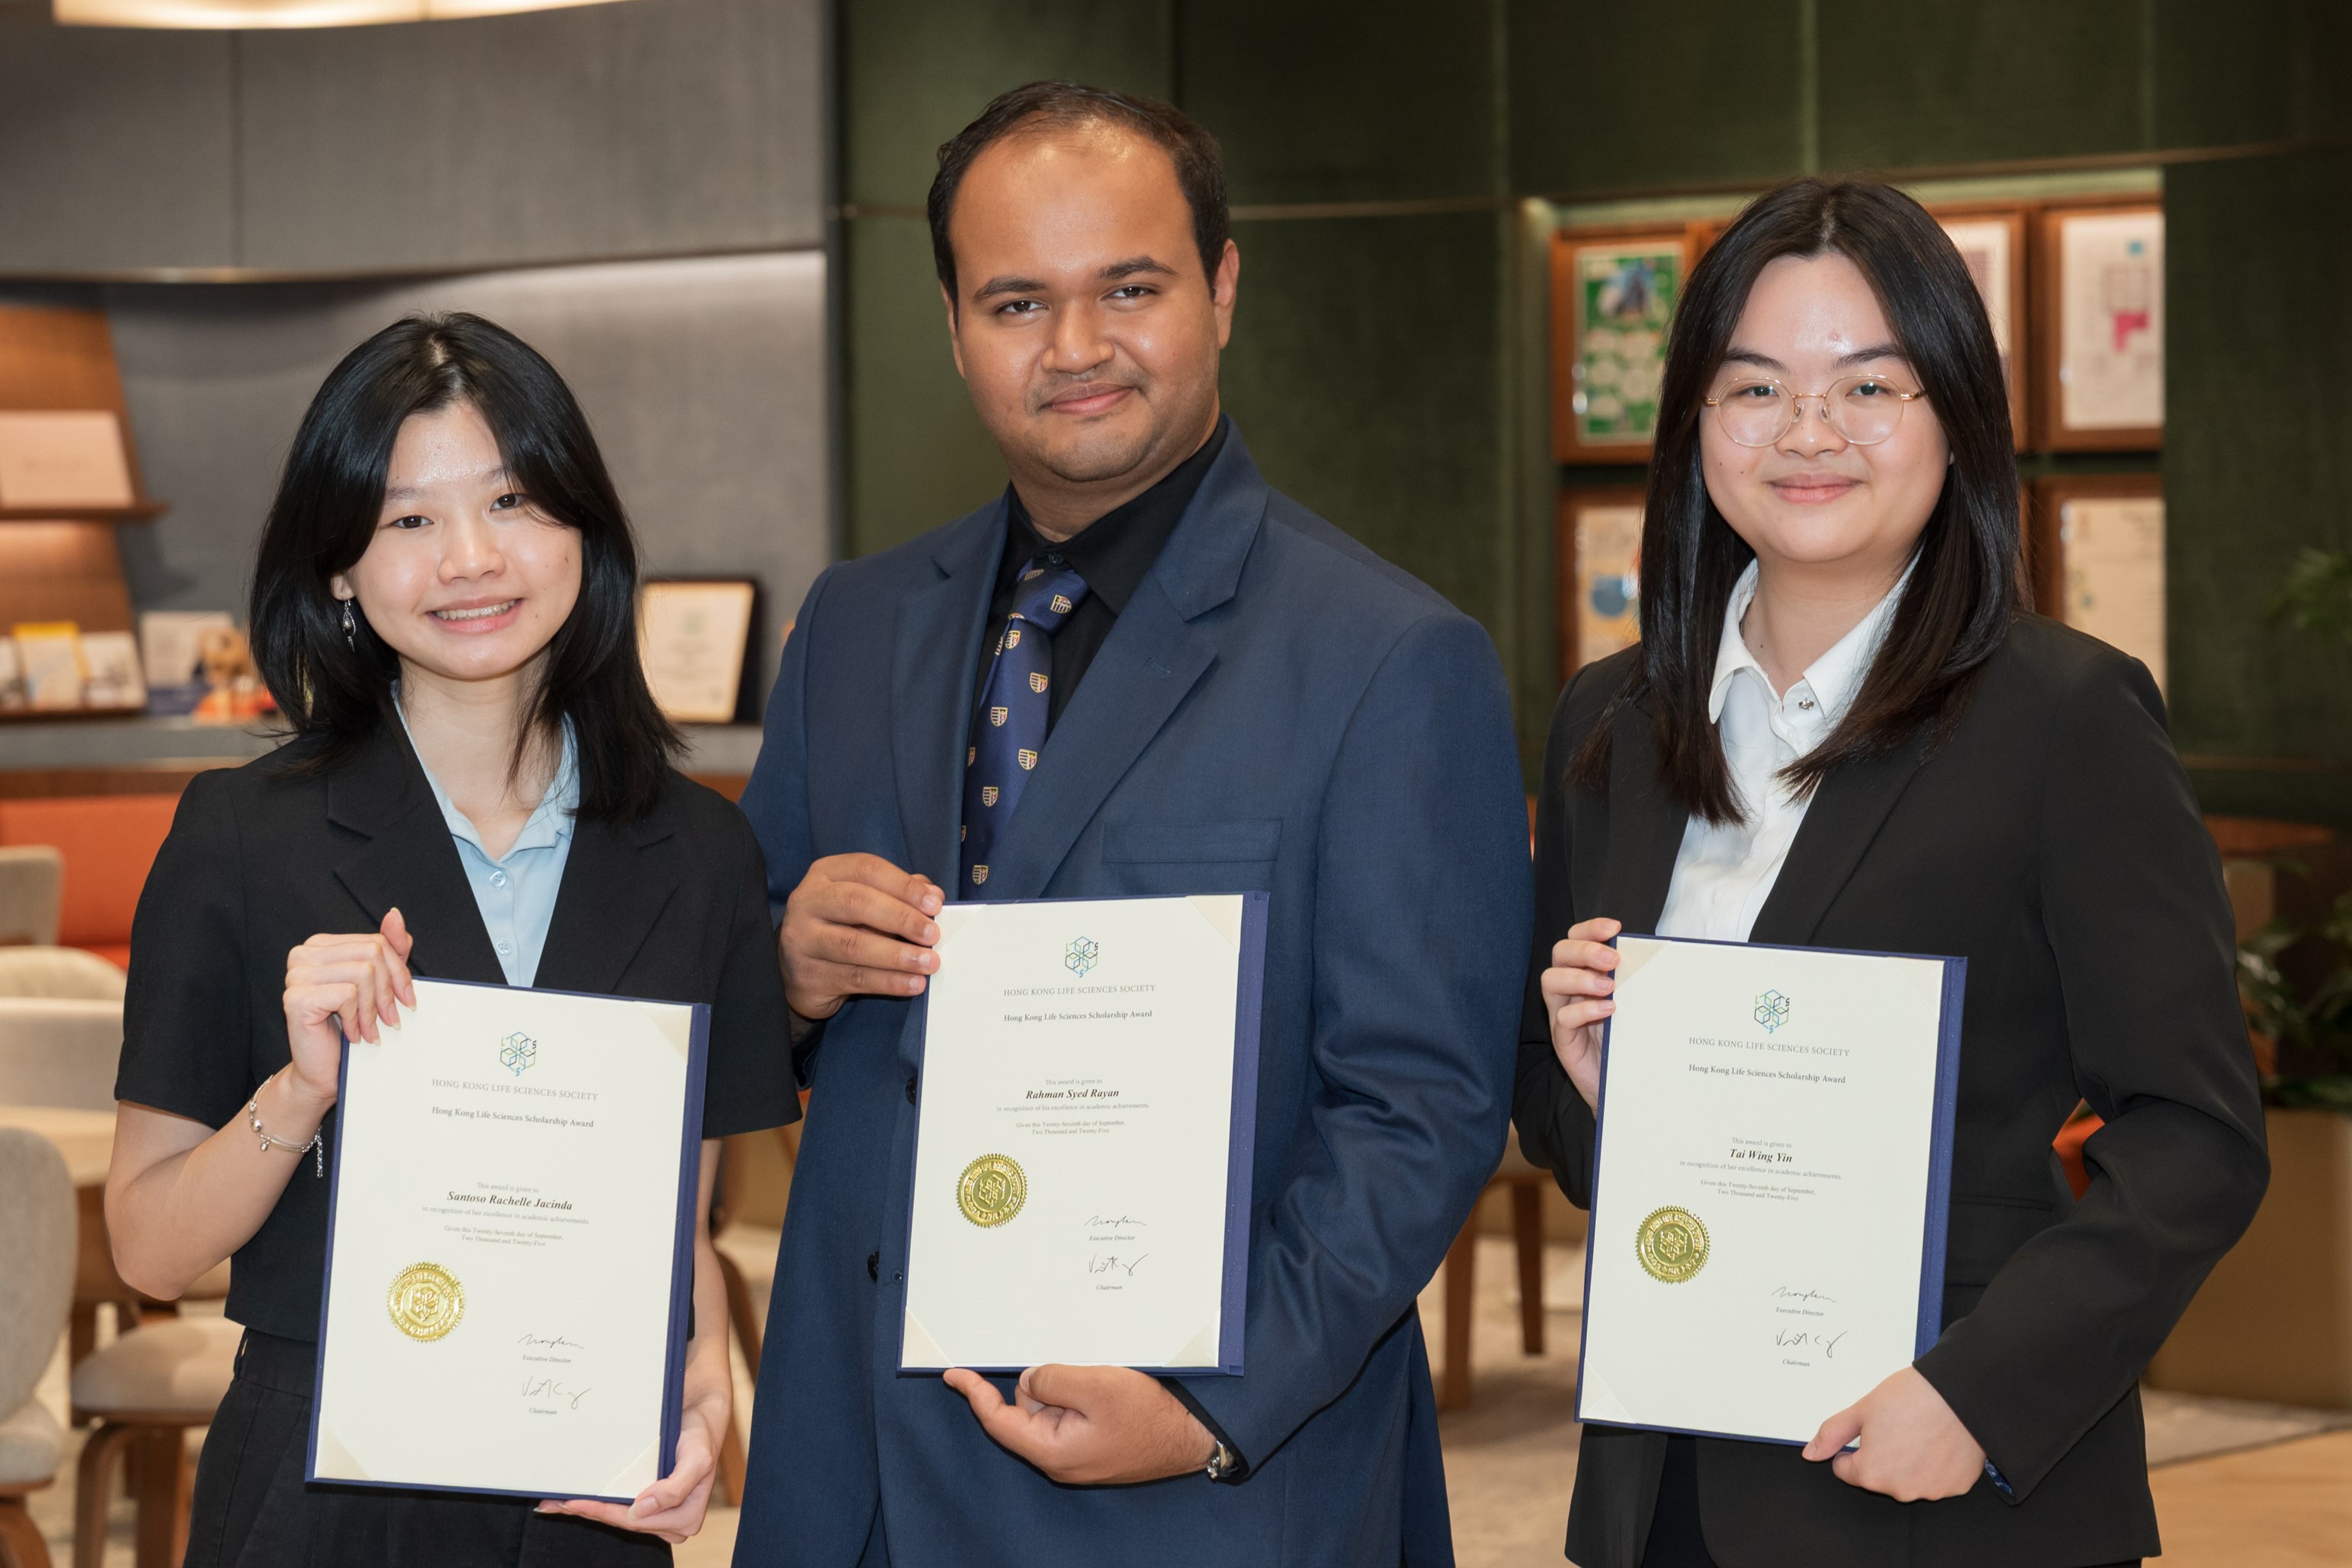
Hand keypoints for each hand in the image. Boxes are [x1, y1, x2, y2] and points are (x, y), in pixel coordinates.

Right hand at [281, 908, 415, 1103]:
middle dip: (389, 990)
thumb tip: (394, 914)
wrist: (323, 1070)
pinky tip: (352, 1034)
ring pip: (363, 973)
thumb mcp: (378, 984)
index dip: (399, 972)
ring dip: (373, 1009)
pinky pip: (348, 994)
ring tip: (370, 1029)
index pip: (376, 941)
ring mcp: (296, 975)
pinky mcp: (296, 998)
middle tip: (390, 1019)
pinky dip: (357, 1017)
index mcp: (321, 945)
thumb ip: (388, 949)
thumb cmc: (349, 1027)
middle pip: (372, 953)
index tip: (406, 999)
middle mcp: (303, 954)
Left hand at [539, 1392, 719, 1542]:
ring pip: (617, 1516)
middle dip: (590, 1513)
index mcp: (685, 1518)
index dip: (604, 1513)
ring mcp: (659, 1513)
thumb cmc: (700, 1436)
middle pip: (622, 1521)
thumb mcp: (696, 1459)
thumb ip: (675, 1488)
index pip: (635, 1521)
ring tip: (558, 1503)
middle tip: (557, 1504)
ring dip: (589, 1510)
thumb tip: (641, 1509)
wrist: (701, 1416)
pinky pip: (620, 1507)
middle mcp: (671, 1521)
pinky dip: (597, 1503)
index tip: (577, 1503)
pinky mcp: (649, 1502)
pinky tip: (576, 1500)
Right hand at [779, 853, 943, 1020]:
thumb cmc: (843, 926)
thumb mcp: (867, 901)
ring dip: (897, 955)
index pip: (867, 869)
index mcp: (825, 874)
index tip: (935, 903)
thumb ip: (899, 893)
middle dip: (901, 918)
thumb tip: (934, 894)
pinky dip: (888, 982)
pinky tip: (912, 983)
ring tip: (928, 963)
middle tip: (932, 935)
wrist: (803, 971)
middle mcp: (807, 901)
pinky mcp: (807, 975)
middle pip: (857, 902)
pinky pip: (854, 978)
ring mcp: (801, 939)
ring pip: (854, 945)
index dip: (903, 885)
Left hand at [942, 1364, 1217, 1484]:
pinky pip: (1071, 1410)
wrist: (1192, 1437)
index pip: (999, 1421)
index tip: (953, 1374)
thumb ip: (1052, 1379)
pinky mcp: (1093, 1442)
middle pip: (1026, 1408)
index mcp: (1052, 1450)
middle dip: (1043, 1382)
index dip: (974, 1395)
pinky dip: (1079, 1393)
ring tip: (1102, 1380)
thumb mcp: (1096, 1386)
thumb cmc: (1148, 1416)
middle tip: (1079, 1370)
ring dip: (1065, 1385)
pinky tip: (1104, 1387)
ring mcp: (1077, 1452)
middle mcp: (1059, 1457)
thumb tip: (1030, 1380)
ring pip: (1050, 1405)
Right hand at [1540, 916, 1620, 1111]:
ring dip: (1579, 976)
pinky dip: (1584, 1009)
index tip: (1614, 927)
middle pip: (1559, 953)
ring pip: (1551, 981)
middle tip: (1612, 959)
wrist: (1627, 1087)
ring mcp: (1562, 1014)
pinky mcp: (1563, 1040)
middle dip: (1584, 949)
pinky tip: (1608, 1010)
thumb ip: (1635, 980)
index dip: (1590, 929)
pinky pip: (1563, 1017)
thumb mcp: (1634, 1003)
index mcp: (1585, 974)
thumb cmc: (1630, 1040)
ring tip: (1608, 986)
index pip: (1575, 939)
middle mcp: (1569, 990)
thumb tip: (1657, 953)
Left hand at [1803, 1366, 1985, 1501]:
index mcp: (1871, 1473)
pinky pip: (1936, 1479)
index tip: (1869, 1429)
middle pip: (1878, 1476)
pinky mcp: (1957, 1486)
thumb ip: (1832, 1434)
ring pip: (1908, 1479)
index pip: (1846, 1470)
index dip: (1853, 1447)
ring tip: (1920, 1431)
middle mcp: (1901, 1490)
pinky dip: (1935, 1465)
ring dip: (1909, 1462)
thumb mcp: (1861, 1409)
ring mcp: (1931, 1491)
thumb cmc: (1910, 1397)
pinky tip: (1940, 1441)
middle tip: (1897, 1426)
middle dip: (1881, 1454)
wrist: (1960, 1392)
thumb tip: (1810, 1454)